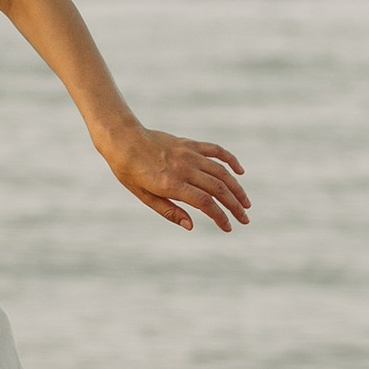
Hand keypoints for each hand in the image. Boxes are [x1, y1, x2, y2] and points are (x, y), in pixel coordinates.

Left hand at [102, 128, 251, 234]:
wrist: (123, 140)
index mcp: (172, 184)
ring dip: (236, 188)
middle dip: (235, 206)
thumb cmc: (130, 171)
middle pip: (218, 189)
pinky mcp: (190, 144)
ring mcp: (189, 154)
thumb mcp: (144, 196)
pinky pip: (216, 150)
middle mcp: (184, 168)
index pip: (205, 203)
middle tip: (245, 219)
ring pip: (221, 172)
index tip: (228, 228)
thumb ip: (169, 211)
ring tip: (245, 202)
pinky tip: (240, 171)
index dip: (220, 217)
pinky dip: (230, 160)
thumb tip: (190, 226)